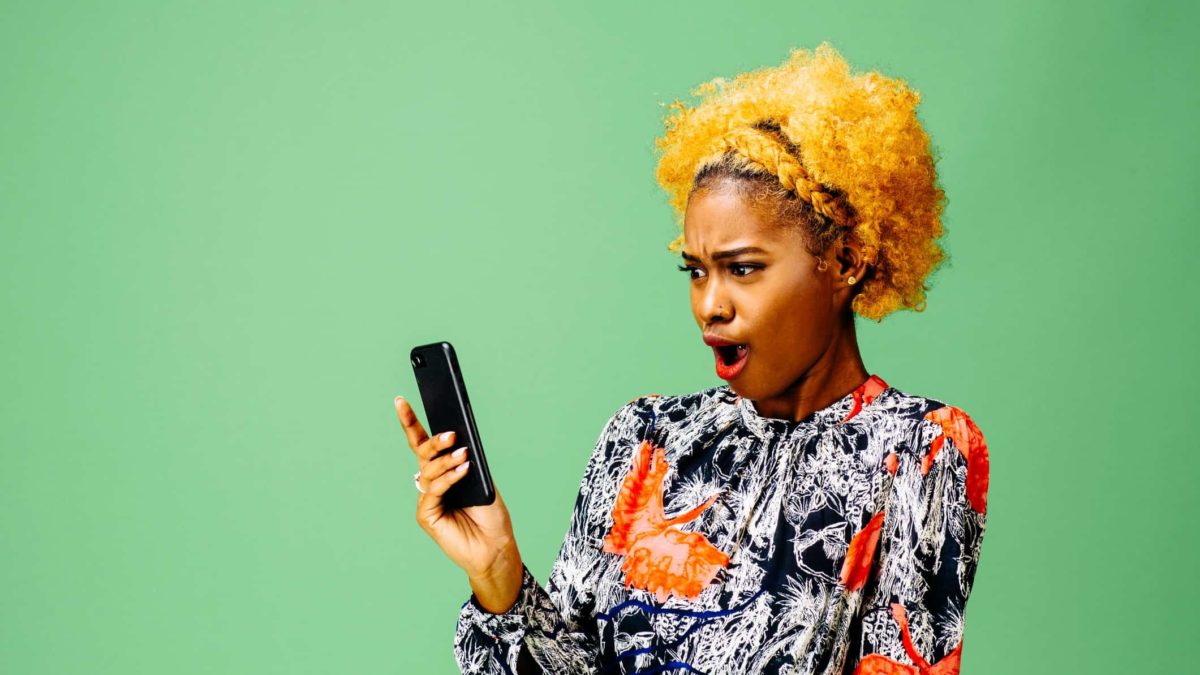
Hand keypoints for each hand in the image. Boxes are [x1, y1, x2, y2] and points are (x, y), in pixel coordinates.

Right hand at [395, 396, 523, 612]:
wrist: (496, 546)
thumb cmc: (490, 514)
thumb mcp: (481, 479)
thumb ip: (466, 461)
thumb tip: (456, 441)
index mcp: (443, 471)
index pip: (423, 443)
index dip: (410, 422)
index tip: (400, 401)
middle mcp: (431, 483)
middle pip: (421, 453)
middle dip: (432, 439)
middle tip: (451, 434)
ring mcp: (427, 499)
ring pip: (428, 470)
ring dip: (446, 460)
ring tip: (463, 455)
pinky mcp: (426, 514)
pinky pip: (433, 490)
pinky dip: (448, 479)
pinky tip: (462, 470)